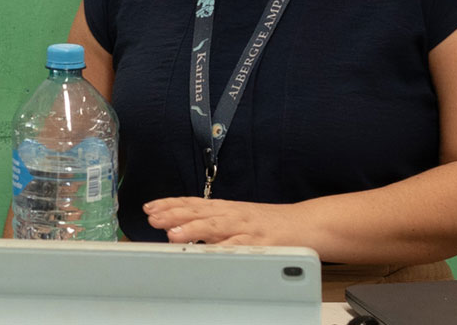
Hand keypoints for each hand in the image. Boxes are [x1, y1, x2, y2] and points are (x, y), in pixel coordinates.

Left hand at [143, 196, 321, 247]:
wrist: (306, 223)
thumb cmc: (269, 224)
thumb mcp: (237, 217)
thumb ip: (212, 222)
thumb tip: (181, 227)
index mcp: (226, 208)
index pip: (193, 203)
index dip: (170, 204)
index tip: (150, 207)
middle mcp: (233, 215)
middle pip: (199, 212)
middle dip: (174, 215)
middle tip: (153, 218)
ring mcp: (247, 228)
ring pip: (216, 227)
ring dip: (193, 230)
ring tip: (173, 234)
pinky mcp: (261, 243)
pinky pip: (241, 247)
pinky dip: (224, 249)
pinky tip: (209, 253)